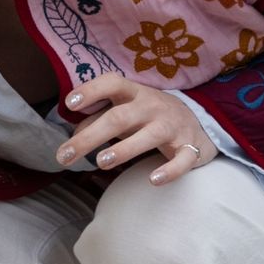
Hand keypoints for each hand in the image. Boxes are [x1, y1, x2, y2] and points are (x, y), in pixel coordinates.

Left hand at [56, 75, 216, 185]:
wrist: (198, 122)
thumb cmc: (148, 116)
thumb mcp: (123, 111)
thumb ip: (97, 119)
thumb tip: (73, 135)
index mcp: (134, 93)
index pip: (112, 83)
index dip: (91, 91)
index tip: (69, 103)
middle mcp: (152, 107)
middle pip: (120, 118)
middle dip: (91, 136)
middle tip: (65, 155)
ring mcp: (172, 127)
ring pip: (149, 137)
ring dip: (124, 149)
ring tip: (101, 162)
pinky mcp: (190, 148)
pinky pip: (182, 160)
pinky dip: (170, 170)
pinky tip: (153, 180)